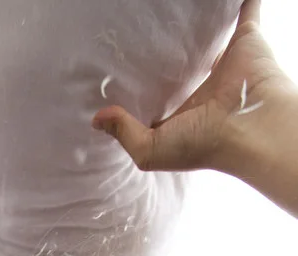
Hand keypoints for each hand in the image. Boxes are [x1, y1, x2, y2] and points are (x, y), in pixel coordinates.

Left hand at [92, 0, 289, 173]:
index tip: (117, 73)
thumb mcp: (150, 150)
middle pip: (180, 63)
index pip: (158, 95)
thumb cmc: (202, 144)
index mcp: (183, 113)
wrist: (249, 128)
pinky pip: (242, 10)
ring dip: (196, 25)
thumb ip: (124, 133)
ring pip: (205, 36)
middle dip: (164, 51)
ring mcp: (224, 62)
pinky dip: (239, 0)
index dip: (140, 86)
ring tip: (177, 9)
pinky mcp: (245, 38)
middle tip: (143, 32)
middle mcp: (203, 87)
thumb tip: (96, 119)